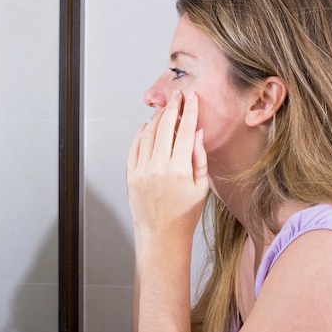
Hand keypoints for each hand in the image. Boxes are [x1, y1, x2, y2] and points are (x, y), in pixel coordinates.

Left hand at [126, 90, 208, 244]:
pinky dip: (140, 134)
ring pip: (148, 135)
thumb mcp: (201, 187)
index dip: (189, 112)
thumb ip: (199, 157)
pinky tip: (147, 127)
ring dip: (156, 119)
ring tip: (164, 110)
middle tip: (176, 97)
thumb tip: (197, 132)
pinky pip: (134, 147)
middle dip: (172, 108)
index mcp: (180, 170)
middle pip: (165, 128)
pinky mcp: (130, 175)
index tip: (191, 99)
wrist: (161, 234)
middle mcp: (159, 168)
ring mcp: (142, 171)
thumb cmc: (184, 214)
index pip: (186, 131)